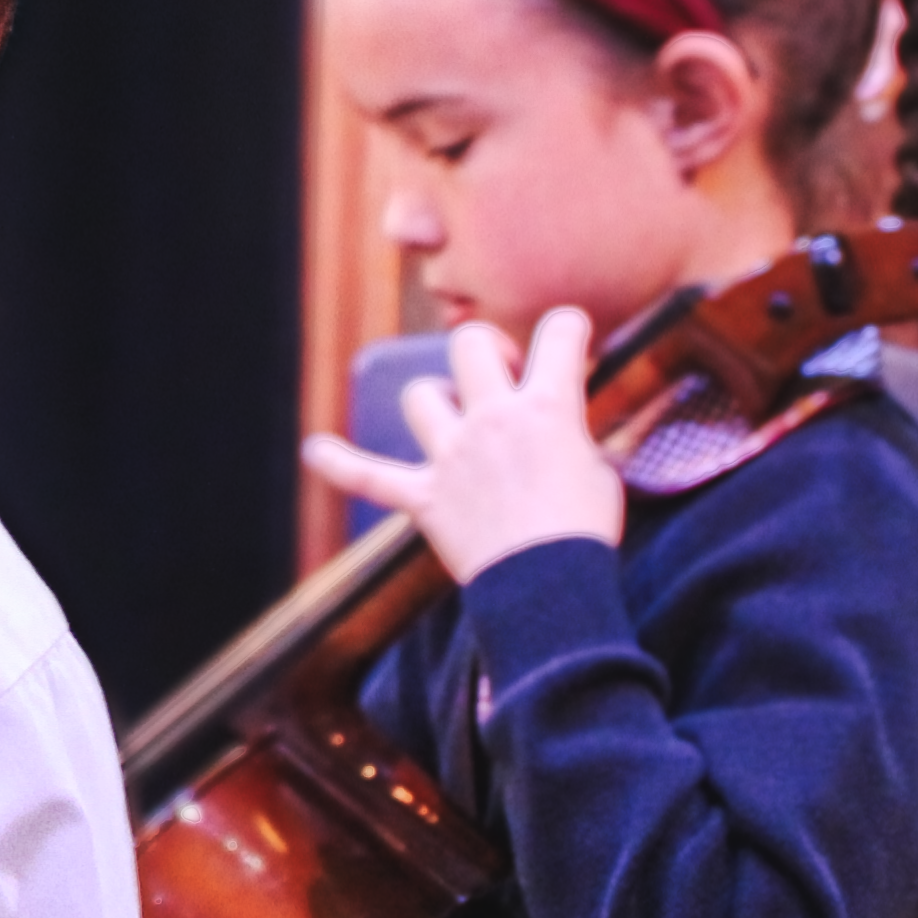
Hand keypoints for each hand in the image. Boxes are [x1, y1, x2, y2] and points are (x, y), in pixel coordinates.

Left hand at [303, 308, 621, 580]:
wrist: (550, 588)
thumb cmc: (585, 533)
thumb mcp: (602, 473)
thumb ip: (579, 440)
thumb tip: (571, 436)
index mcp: (549, 406)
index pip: (561, 329)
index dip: (569, 331)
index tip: (571, 349)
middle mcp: (494, 419)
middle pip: (470, 342)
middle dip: (489, 349)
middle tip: (507, 378)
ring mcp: (452, 456)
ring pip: (421, 394)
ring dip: (437, 401)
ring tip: (456, 422)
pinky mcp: (425, 498)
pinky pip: (370, 477)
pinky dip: (341, 465)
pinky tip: (315, 452)